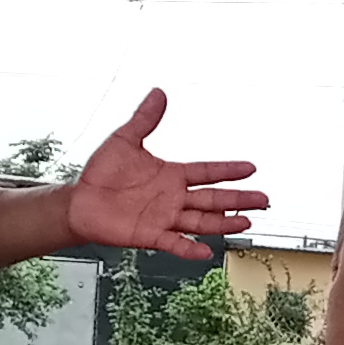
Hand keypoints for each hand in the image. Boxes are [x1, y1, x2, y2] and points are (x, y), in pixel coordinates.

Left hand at [64, 90, 268, 261]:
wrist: (80, 201)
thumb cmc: (101, 173)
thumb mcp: (124, 140)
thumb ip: (144, 119)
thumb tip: (158, 93)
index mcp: (171, 175)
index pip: (207, 171)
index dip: (229, 170)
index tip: (251, 168)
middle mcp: (173, 197)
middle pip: (213, 198)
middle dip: (239, 199)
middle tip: (263, 199)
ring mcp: (164, 217)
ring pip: (202, 220)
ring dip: (224, 222)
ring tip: (246, 222)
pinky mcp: (150, 234)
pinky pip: (175, 243)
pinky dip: (189, 247)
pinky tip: (206, 251)